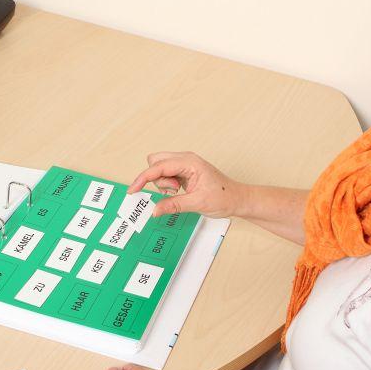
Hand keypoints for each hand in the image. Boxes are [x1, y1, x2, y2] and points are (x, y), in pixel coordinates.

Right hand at [128, 152, 247, 217]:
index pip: (158, 167)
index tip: (133, 190)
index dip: (143, 178)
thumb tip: (154, 210)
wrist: (237, 199)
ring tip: (178, 192)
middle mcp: (185, 159)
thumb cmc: (224, 197)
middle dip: (155, 178)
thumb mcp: (197, 203)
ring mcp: (184, 164)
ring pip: (159, 168)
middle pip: (155, 161)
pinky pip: (166, 174)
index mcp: (189, 162)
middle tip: (170, 191)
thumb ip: (173, 205)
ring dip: (162, 182)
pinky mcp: (184, 172)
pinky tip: (179, 191)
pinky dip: (166, 184)